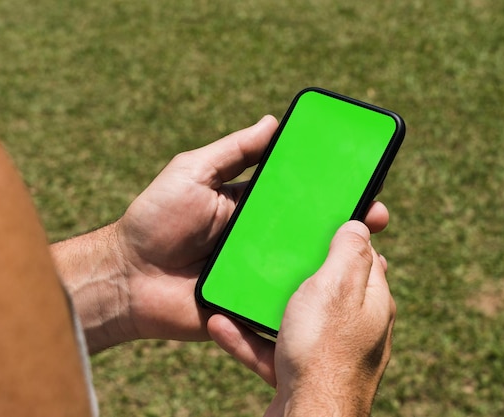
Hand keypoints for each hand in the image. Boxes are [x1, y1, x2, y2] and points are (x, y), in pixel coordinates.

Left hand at [54, 115, 389, 351]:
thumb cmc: (154, 221)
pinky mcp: (252, 305)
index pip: (300, 194)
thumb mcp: (192, 173)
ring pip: (306, 266)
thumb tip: (273, 121)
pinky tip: (340, 293)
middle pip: (311, 230)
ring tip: (368, 254)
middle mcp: (261, 238)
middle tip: (376, 216)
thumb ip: (233, 151)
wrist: (127, 279)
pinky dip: (312, 298)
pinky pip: (287, 302)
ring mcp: (259, 272)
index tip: (360, 179)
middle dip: (346, 222)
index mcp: (252, 206)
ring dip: (336, 260)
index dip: (329, 187)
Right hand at [208, 221, 395, 415]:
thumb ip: (349, 253)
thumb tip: (360, 225)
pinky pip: (273, 349)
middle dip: (297, 270)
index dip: (344, 236)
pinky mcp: (302, 375)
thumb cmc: (324, 352)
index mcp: (371, 300)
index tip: (321, 220)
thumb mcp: (336, 287)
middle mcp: (354, 326)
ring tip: (236, 289)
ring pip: (293, 318)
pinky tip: (220, 325)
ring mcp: (328, 352)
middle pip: (326, 287)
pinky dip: (248, 338)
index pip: (364, 257)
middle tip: (272, 252)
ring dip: (263, 305)